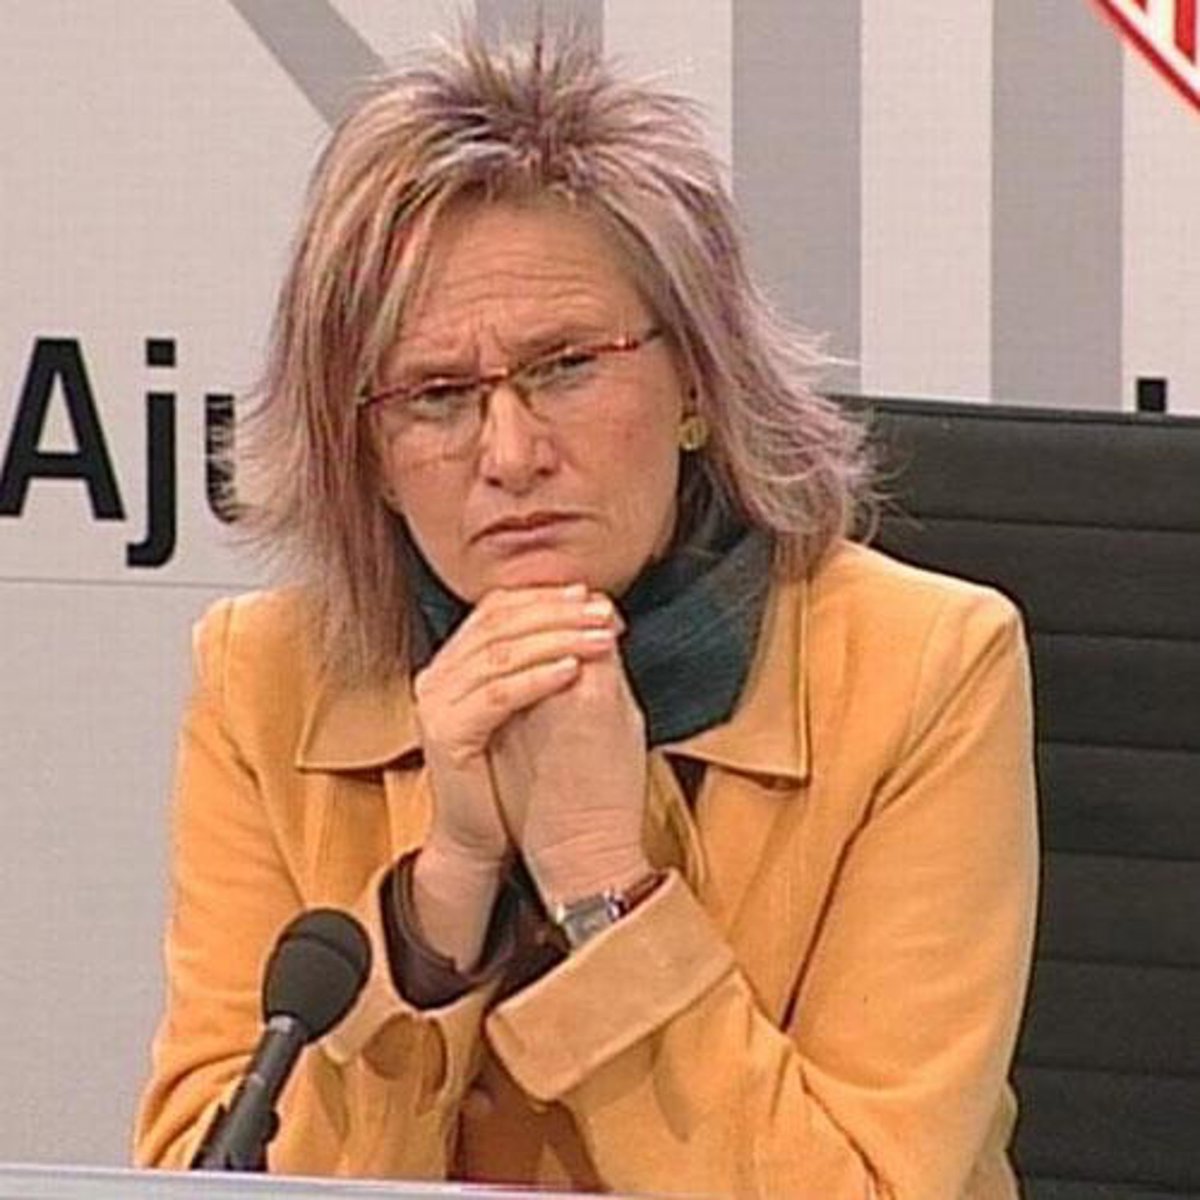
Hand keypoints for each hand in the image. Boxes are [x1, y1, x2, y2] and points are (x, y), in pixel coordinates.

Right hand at [410, 584, 620, 964]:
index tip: (595, 597)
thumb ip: (545, 657)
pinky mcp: (446, 733)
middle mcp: (438, 673)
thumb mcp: (532, 703)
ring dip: (558, 639)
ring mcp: (437, 702)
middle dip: (558, 613)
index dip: (548, 597)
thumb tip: (593, 611)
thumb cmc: (514, 773)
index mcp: (456, 660)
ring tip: (601, 637)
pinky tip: (573, 670)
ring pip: (501, 653)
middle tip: (604, 612)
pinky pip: (497, 695)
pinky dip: (537, 678)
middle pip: (500, 622)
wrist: (481, 839)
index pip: (499, 607)